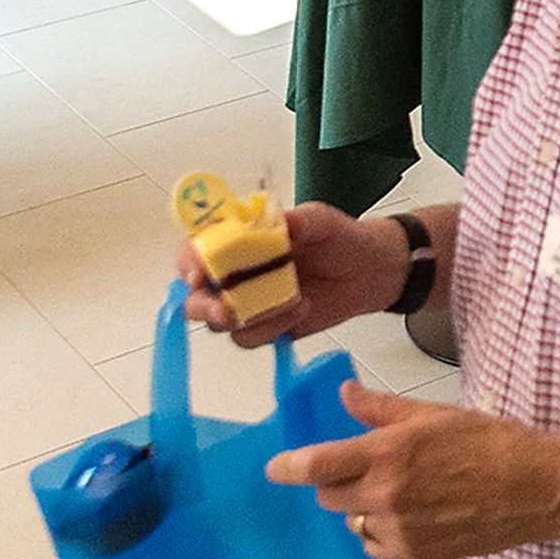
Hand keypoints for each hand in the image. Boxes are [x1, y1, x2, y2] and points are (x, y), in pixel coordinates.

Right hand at [180, 201, 402, 345]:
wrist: (370, 271)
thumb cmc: (339, 239)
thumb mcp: (321, 220)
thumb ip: (298, 221)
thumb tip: (278, 223)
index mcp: (238, 241)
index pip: (197, 249)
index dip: (189, 261)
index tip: (198, 272)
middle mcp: (235, 274)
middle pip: (196, 296)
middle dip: (203, 305)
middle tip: (225, 308)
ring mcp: (247, 303)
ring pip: (220, 323)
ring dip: (247, 317)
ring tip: (290, 300)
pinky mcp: (265, 327)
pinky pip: (250, 338)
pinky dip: (272, 327)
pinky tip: (301, 308)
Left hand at [266, 383, 559, 558]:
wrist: (534, 487)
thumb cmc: (487, 442)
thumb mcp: (435, 415)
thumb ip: (382, 408)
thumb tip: (344, 393)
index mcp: (389, 453)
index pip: (317, 465)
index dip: (288, 467)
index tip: (275, 468)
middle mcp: (386, 495)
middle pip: (328, 495)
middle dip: (336, 480)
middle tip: (368, 468)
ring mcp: (398, 530)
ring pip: (352, 521)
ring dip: (362, 507)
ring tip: (403, 493)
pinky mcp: (413, 556)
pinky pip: (375, 546)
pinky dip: (383, 532)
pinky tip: (414, 516)